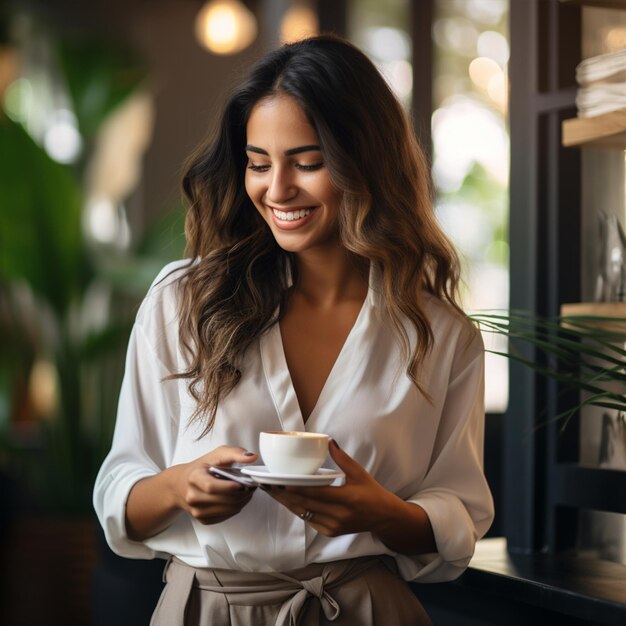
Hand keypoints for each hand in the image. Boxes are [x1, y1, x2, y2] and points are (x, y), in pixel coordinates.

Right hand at [172, 446, 258, 525]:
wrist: (181, 484)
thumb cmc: (202, 468)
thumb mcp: (216, 455)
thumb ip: (235, 453)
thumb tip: (252, 457)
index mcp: (194, 478)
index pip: (211, 486)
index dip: (228, 487)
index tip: (240, 483)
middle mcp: (193, 496)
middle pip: (224, 500)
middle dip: (243, 493)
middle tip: (251, 485)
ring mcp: (197, 511)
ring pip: (228, 510)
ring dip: (242, 501)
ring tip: (247, 491)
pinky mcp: (203, 519)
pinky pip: (226, 516)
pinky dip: (236, 508)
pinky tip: (237, 498)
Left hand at [264, 440, 401, 536]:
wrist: (383, 518)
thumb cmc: (372, 492)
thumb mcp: (360, 473)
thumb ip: (342, 458)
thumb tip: (328, 441)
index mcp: (346, 500)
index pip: (314, 494)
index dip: (294, 488)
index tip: (278, 480)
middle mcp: (337, 516)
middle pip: (303, 504)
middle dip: (282, 494)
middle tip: (266, 483)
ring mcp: (332, 527)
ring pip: (302, 513)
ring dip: (285, 502)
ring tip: (270, 490)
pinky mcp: (329, 532)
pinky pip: (307, 519)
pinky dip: (296, 508)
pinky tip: (285, 499)